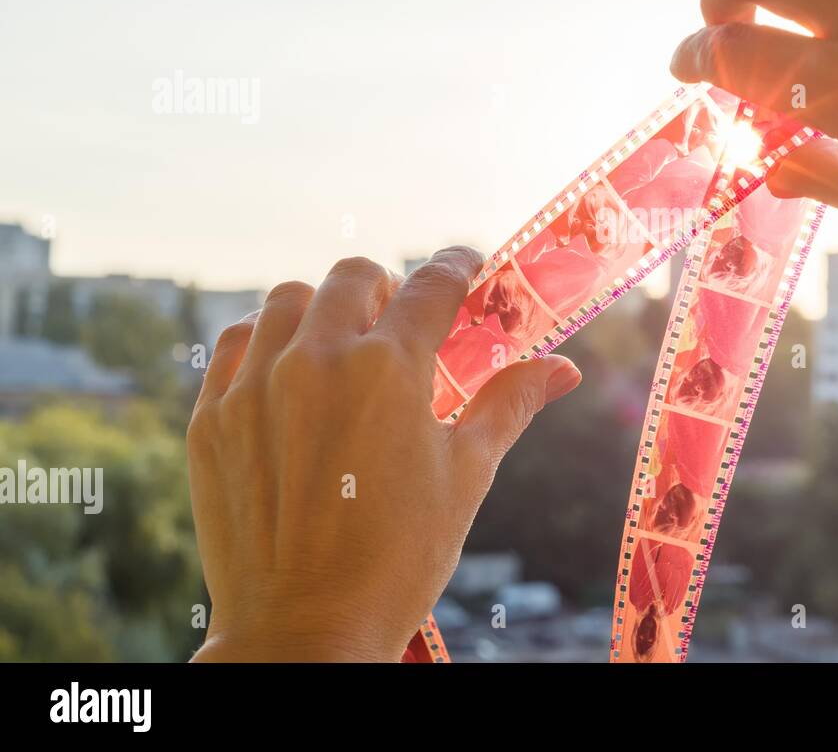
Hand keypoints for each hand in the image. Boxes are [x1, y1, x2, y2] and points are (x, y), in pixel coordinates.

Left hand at [187, 248, 581, 661]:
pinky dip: (263, 342)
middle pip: (355, 276)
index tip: (464, 266)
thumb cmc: (400, 558)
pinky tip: (284, 372)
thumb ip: (509, 404)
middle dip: (387, 288)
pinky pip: (233, 344)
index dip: (455, 267)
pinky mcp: (211, 416)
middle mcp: (318, 360)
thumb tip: (563, 367)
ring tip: (340, 347)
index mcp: (390, 369)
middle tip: (400, 325)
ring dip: (323, 309)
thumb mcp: (466, 475)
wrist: (304, 633)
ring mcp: (255, 385)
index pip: (431, 285)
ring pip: (288, 300)